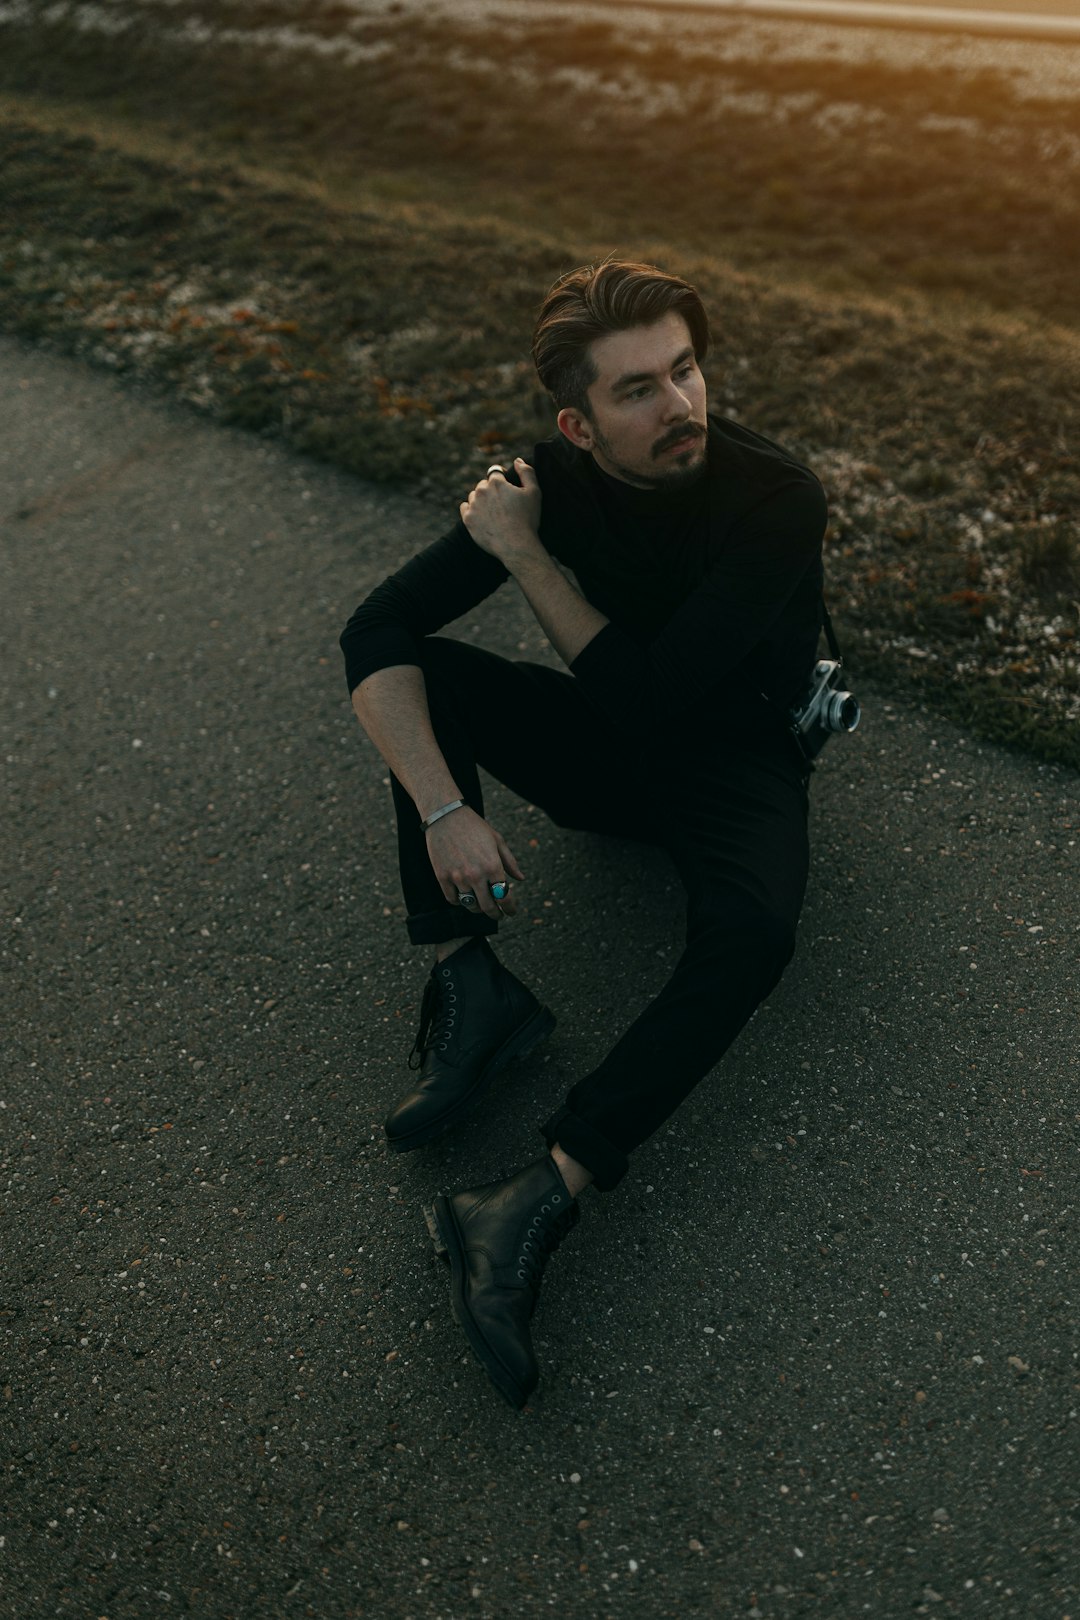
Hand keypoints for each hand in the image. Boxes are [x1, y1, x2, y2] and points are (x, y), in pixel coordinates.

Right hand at [425, 805, 525, 920]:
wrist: (446, 816)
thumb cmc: (475, 827)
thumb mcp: (497, 840)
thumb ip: (510, 862)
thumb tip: (520, 879)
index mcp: (493, 866)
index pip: (504, 896)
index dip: (510, 908)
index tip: (511, 911)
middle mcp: (476, 875)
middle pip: (488, 906)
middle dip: (496, 914)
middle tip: (499, 915)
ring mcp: (458, 877)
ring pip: (470, 904)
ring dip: (478, 908)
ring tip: (482, 904)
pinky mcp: (443, 877)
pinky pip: (453, 899)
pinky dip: (460, 901)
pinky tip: (464, 897)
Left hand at [459, 458, 541, 563]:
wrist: (516, 546)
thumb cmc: (528, 519)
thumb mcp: (534, 492)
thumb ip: (527, 472)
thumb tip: (517, 460)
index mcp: (496, 482)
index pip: (495, 473)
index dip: (502, 480)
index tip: (507, 491)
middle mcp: (481, 491)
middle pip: (483, 485)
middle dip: (491, 490)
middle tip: (502, 505)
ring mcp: (473, 505)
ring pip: (474, 496)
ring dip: (481, 500)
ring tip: (493, 513)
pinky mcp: (467, 519)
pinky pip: (465, 508)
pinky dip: (471, 510)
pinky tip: (482, 517)